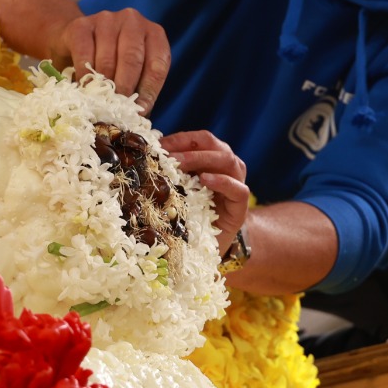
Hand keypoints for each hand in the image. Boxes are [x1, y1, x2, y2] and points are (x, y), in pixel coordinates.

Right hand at [51, 9, 170, 112]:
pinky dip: (85, 77)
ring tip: (101, 103)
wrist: (75, 39)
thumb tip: (139, 118)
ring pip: (108, 59)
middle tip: (118, 109)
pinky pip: (84, 55)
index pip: (157, 65)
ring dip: (104, 85)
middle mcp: (133, 21)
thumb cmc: (111, 61)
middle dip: (125, 88)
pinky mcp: (81, 24)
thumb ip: (139, 90)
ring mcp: (106, 19)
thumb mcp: (133, 73)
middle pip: (132, 59)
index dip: (148, 91)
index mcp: (154, 34)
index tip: (139, 111)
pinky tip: (85, 89)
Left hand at [160, 130, 248, 247]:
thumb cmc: (189, 216)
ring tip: (181, 164)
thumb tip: (147, 156)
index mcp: (212, 160)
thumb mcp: (177, 190)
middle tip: (168, 157)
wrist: (207, 248)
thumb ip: (171, 172)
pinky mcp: (240, 206)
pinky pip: (238, 188)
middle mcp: (227, 168)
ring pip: (229, 161)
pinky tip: (206, 180)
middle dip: (190, 148)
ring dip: (202, 159)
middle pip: (215, 145)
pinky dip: (222, 181)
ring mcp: (236, 185)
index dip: (180, 139)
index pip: (200, 140)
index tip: (159, 146)